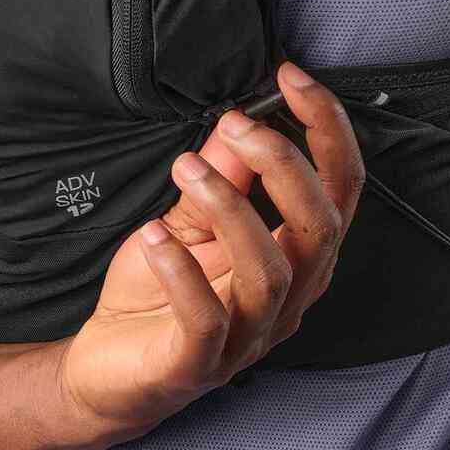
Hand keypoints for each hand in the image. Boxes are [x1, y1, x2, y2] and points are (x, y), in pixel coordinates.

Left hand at [52, 61, 362, 449]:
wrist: (108, 373)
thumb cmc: (159, 292)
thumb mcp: (189, 219)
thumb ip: (222, 176)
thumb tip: (240, 119)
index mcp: (301, 254)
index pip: (341, 185)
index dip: (325, 126)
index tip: (290, 76)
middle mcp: (291, 295)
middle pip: (321, 225)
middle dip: (284, 162)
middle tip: (235, 122)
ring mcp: (250, 335)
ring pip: (270, 271)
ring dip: (230, 207)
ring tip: (186, 167)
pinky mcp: (199, 365)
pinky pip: (207, 319)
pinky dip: (183, 271)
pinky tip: (153, 234)